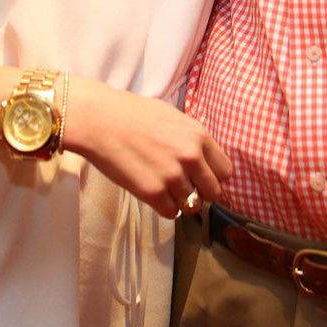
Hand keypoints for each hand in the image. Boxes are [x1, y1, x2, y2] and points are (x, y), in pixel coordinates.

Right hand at [68, 78, 232, 218]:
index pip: (225, 170)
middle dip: (201, 192)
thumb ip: (192, 138)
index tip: (203, 177)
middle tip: (185, 187)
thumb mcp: (173, 117)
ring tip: (165, 188)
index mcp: (199, 135)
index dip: (214, 176)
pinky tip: (153, 193)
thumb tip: (203, 158)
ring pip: (193, 205)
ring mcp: (173, 177)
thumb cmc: (134, 114)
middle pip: (214, 192)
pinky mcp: (153, 193)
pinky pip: (171, 212)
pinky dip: (164, 207)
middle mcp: (191, 157)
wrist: (101, 120)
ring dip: (181, 200)